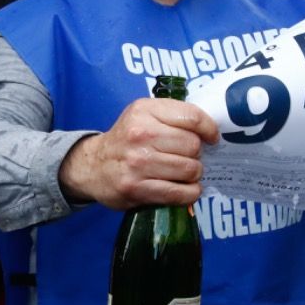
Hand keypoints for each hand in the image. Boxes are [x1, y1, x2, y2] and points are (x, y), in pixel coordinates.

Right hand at [58, 97, 218, 209]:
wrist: (92, 166)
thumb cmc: (126, 139)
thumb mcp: (143, 114)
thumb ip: (172, 115)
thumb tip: (210, 128)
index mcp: (144, 111)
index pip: (192, 117)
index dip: (209, 129)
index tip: (211, 138)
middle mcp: (140, 134)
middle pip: (193, 145)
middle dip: (197, 154)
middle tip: (188, 157)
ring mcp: (137, 163)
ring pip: (190, 170)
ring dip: (193, 174)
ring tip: (184, 173)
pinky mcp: (137, 188)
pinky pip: (179, 192)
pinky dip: (189, 193)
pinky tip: (185, 189)